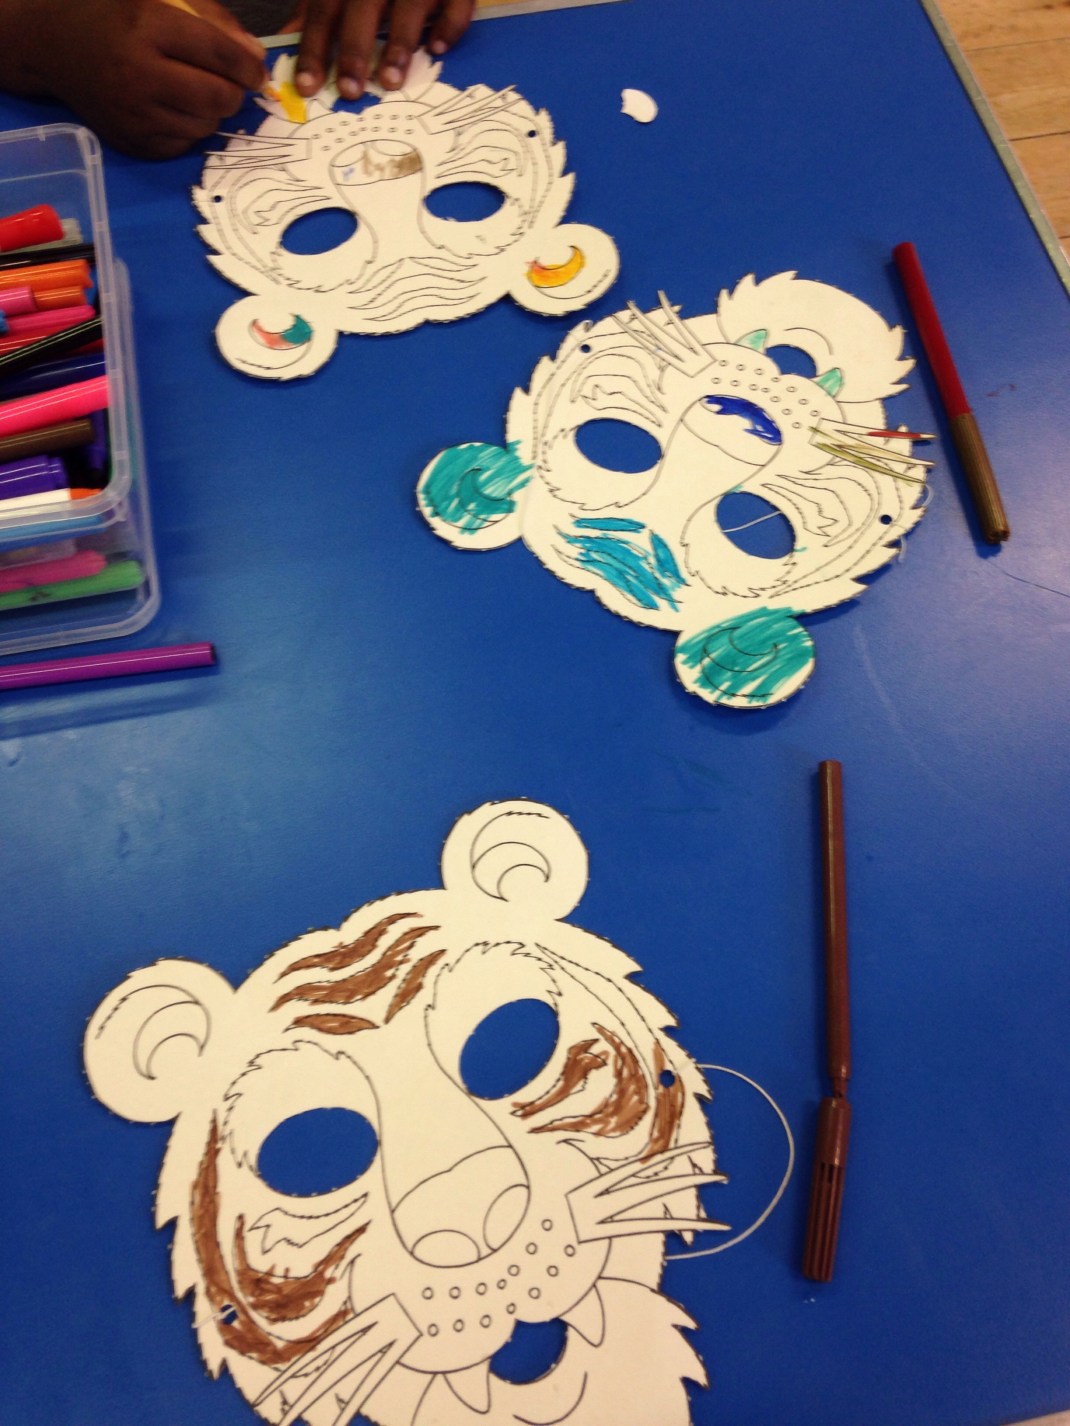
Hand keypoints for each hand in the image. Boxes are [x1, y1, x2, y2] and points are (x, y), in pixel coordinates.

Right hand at [0, 0, 265, 158]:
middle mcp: (139, 74)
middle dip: (232, 92)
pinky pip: (183, 146)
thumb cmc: (113, 14)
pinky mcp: (131, 142)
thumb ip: (212, 20)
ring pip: (205, 126)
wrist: (53, 44)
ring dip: (210, 112)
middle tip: (224, 83)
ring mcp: (134, 114)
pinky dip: (187, 130)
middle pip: (219, 98)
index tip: (254, 71)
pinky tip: (171, 109)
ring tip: (192, 92)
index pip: (220, 55)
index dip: (248, 67)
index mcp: (148, 27)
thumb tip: (255, 58)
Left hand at [294, 0, 475, 100]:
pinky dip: (449, 25)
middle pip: (362, 7)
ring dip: (399, 44)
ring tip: (391, 82)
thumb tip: (285, 41)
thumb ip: (317, 12)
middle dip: (354, 49)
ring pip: (410, 4)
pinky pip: (456, 1)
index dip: (314, 48)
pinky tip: (438, 49)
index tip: (308, 86)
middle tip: (349, 90)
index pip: (323, 9)